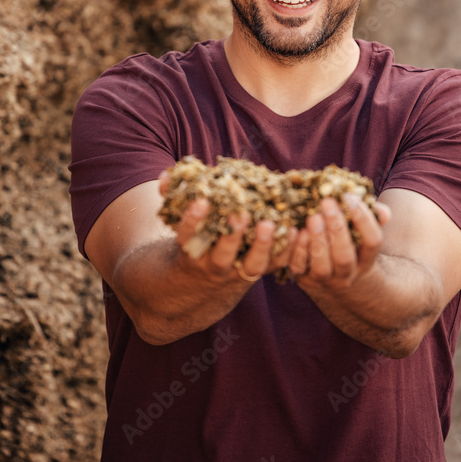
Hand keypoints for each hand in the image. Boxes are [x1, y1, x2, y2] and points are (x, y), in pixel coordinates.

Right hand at [158, 171, 295, 283]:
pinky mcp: (258, 273)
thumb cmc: (193, 241)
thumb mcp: (180, 224)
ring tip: (269, 224)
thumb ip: (172, 198)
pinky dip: (286, 252)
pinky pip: (274, 266)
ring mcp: (238, 271)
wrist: (199, 286)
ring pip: (251, 265)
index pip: (188, 236)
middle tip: (241, 214)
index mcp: (192, 250)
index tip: (202, 200)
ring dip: (261, 246)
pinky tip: (295, 232)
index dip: (193, 219)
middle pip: (222, 255)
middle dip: (231, 236)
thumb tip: (164, 175)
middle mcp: (214, 264)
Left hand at [288, 195, 389, 289]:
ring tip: (313, 217)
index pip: (372, 242)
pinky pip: (298, 268)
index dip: (364, 220)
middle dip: (337, 229)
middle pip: (344, 257)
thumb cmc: (350, 248)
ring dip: (317, 241)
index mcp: (365, 261)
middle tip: (327, 202)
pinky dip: (296, 250)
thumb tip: (383, 211)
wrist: (335, 286)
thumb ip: (373, 219)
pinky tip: (296, 230)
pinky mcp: (302, 278)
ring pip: (321, 268)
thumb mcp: (364, 236)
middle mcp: (346, 274)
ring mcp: (324, 280)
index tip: (349, 197)